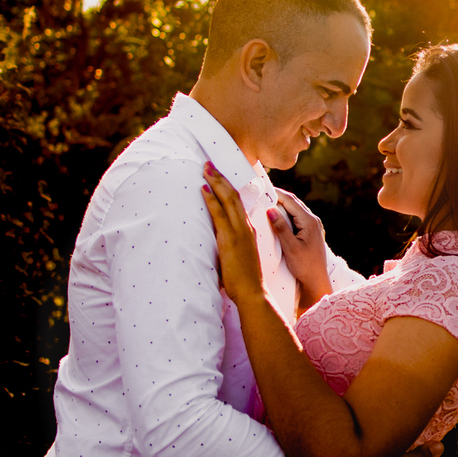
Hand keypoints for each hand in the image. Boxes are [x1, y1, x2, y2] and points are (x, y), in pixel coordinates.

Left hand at [201, 162, 264, 303]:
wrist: (254, 292)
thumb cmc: (246, 279)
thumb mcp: (241, 257)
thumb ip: (233, 246)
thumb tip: (220, 243)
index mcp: (248, 230)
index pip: (238, 203)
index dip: (228, 187)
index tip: (219, 176)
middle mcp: (245, 227)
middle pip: (233, 196)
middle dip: (221, 178)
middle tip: (209, 164)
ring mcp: (239, 232)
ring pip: (228, 200)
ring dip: (216, 182)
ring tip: (205, 169)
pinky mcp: (231, 239)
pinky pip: (220, 214)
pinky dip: (212, 199)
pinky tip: (204, 188)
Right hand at [268, 188, 331, 309]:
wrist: (316, 281)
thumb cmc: (304, 266)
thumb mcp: (290, 247)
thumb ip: (281, 227)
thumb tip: (270, 209)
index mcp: (309, 221)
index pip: (290, 200)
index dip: (275, 193)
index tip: (260, 188)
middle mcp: (313, 220)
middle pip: (293, 202)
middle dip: (277, 196)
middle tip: (260, 191)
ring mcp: (312, 226)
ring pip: (295, 209)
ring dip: (281, 204)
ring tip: (265, 200)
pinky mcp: (310, 232)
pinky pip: (296, 217)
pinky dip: (285, 213)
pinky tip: (275, 215)